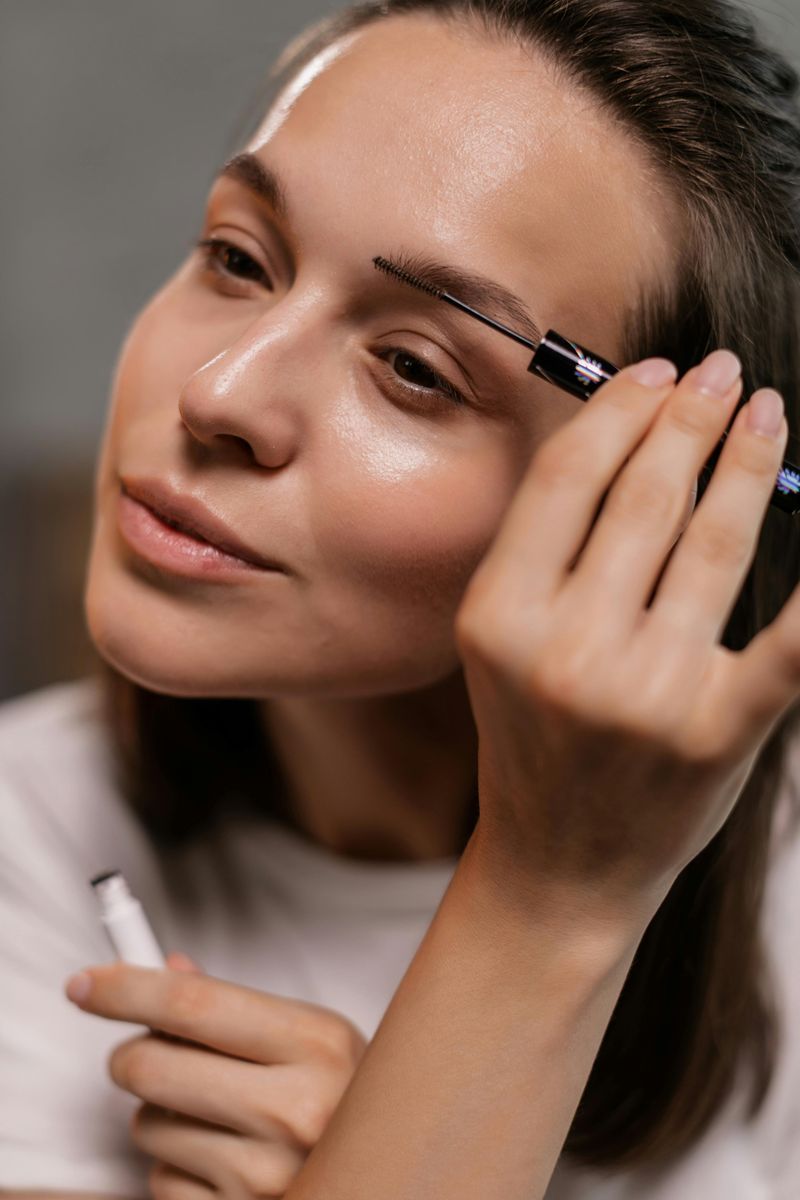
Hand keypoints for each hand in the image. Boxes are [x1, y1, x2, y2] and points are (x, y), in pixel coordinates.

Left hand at [64, 951, 366, 1199]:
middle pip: (152, 1065)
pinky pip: (160, 1180)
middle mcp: (296, 1108)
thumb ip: (233, 1004)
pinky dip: (175, 1166)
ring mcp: (268, 1174)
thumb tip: (166, 969)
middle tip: (146, 1053)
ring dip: (160, 1114)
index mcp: (316, 1042)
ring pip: (147, 1125)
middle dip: (133, 1055)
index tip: (84, 983)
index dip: (126, 988)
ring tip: (211, 1114)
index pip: (192, 1004)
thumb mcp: (308, 1037)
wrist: (383, 1173)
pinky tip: (219, 1159)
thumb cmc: (338, 1094)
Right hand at [454, 350, 796, 929]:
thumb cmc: (535, 741)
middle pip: (643, 497)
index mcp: (498, 617)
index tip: (656, 371)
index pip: (566, 480)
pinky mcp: (718, 734)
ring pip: (714, 543)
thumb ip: (546, 551)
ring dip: (749, 463)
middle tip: (722, 374)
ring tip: (765, 417)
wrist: (561, 863)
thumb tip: (629, 436)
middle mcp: (564, 650)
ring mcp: (644, 694)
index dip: (619, 410)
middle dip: (691, 418)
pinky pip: (789, 641)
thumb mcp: (503, 643)